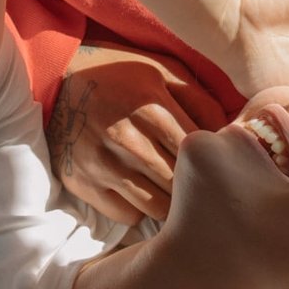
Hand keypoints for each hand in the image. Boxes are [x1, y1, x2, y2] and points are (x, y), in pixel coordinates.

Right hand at [47, 42, 227, 225]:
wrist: (58, 83)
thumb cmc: (119, 78)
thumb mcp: (160, 73)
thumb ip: (198, 101)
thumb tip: (229, 135)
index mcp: (150, 108)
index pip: (195, 153)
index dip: (207, 163)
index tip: (211, 167)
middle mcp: (126, 139)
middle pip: (179, 183)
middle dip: (192, 188)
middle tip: (198, 188)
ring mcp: (103, 165)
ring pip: (156, 206)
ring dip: (169, 204)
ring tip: (172, 194)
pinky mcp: (84, 183)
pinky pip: (127, 215)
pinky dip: (139, 210)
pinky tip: (140, 194)